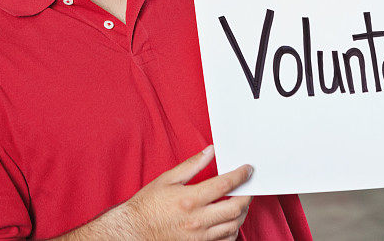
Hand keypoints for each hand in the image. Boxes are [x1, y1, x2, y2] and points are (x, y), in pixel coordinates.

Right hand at [121, 145, 252, 239]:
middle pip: (236, 207)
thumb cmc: (149, 204)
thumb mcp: (168, 178)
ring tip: (240, 202)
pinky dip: (233, 230)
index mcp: (191, 198)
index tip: (247, 170)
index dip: (241, 175)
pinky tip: (230, 221)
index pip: (225, 184)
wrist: (135, 229)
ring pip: (233, 226)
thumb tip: (210, 151)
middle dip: (247, 195)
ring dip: (242, 213)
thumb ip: (192, 164)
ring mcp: (200, 236)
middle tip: (248, 187)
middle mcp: (198, 219)